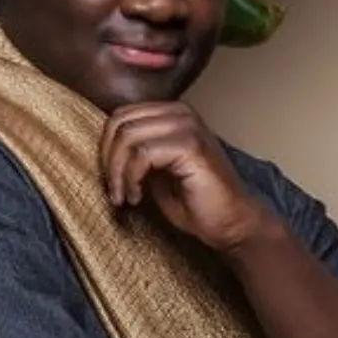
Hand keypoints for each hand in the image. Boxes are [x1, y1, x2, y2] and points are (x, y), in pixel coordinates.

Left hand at [100, 101, 276, 252]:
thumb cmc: (197, 202)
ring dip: (118, 172)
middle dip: (108, 160)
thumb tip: (105, 148)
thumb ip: (135, 152)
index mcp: (173, 114)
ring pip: (128, 136)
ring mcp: (188, 127)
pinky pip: (142, 154)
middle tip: (116, 191)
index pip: (121, 116)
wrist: (232, 224)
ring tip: (126, 196)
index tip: (113, 181)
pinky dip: (132, 178)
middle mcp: (182, 113)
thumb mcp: (155, 171)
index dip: (107, 149)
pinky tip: (138, 198)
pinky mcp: (191, 146)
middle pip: (120, 123)